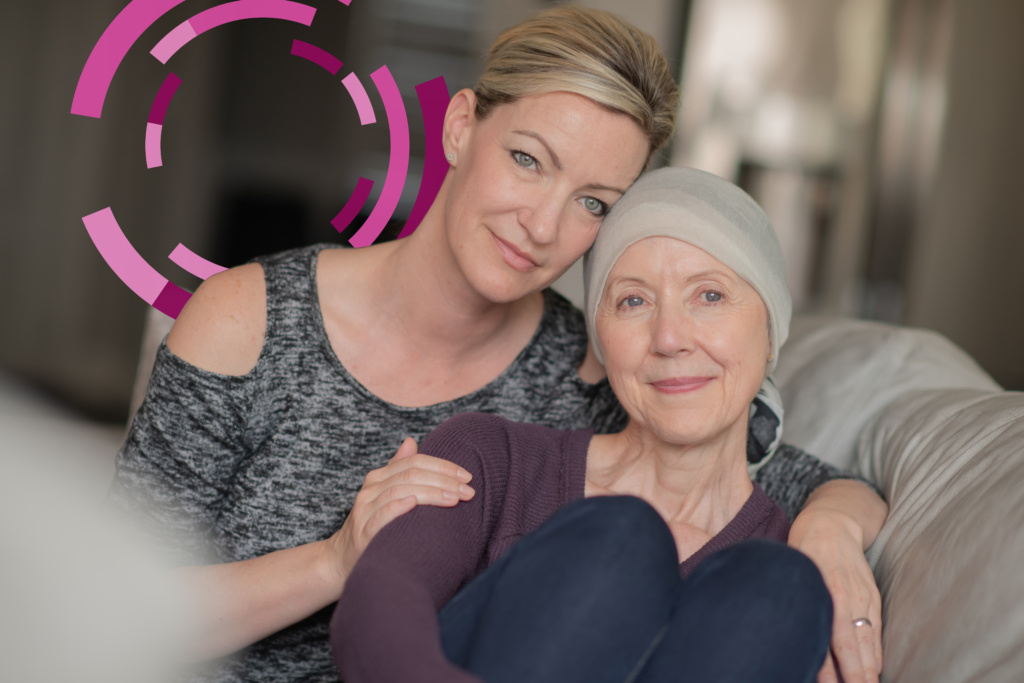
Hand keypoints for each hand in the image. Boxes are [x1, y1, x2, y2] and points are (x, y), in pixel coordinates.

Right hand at [325, 437, 473, 584]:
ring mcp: (365, 509)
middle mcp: (371, 488)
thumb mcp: (386, 493)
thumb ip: (399, 468)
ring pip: (401, 491)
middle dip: (444, 480)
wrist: (343, 558)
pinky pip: (382, 514)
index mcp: (380, 477)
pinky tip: (415, 504)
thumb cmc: (373, 523)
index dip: (442, 466)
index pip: (415, 462)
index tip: (467, 476)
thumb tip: (411, 440)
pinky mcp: (363, 531)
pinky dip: (399, 507)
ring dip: (432, 493)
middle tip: (468, 491)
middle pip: (412, 475)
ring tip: (454, 499)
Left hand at [789, 509, 882, 682]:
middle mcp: (846, 600)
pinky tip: (874, 670)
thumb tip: (786, 633)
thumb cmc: (803, 546)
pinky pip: (876, 632)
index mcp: (824, 593)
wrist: (833, 521)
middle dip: (854, 678)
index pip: (826, 643)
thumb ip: (795, 600)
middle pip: (852, 651)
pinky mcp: (873, 597)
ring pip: (868, 645)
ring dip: (867, 673)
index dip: (828, 671)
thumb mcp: (793, 569)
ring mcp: (863, 600)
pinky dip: (876, 654)